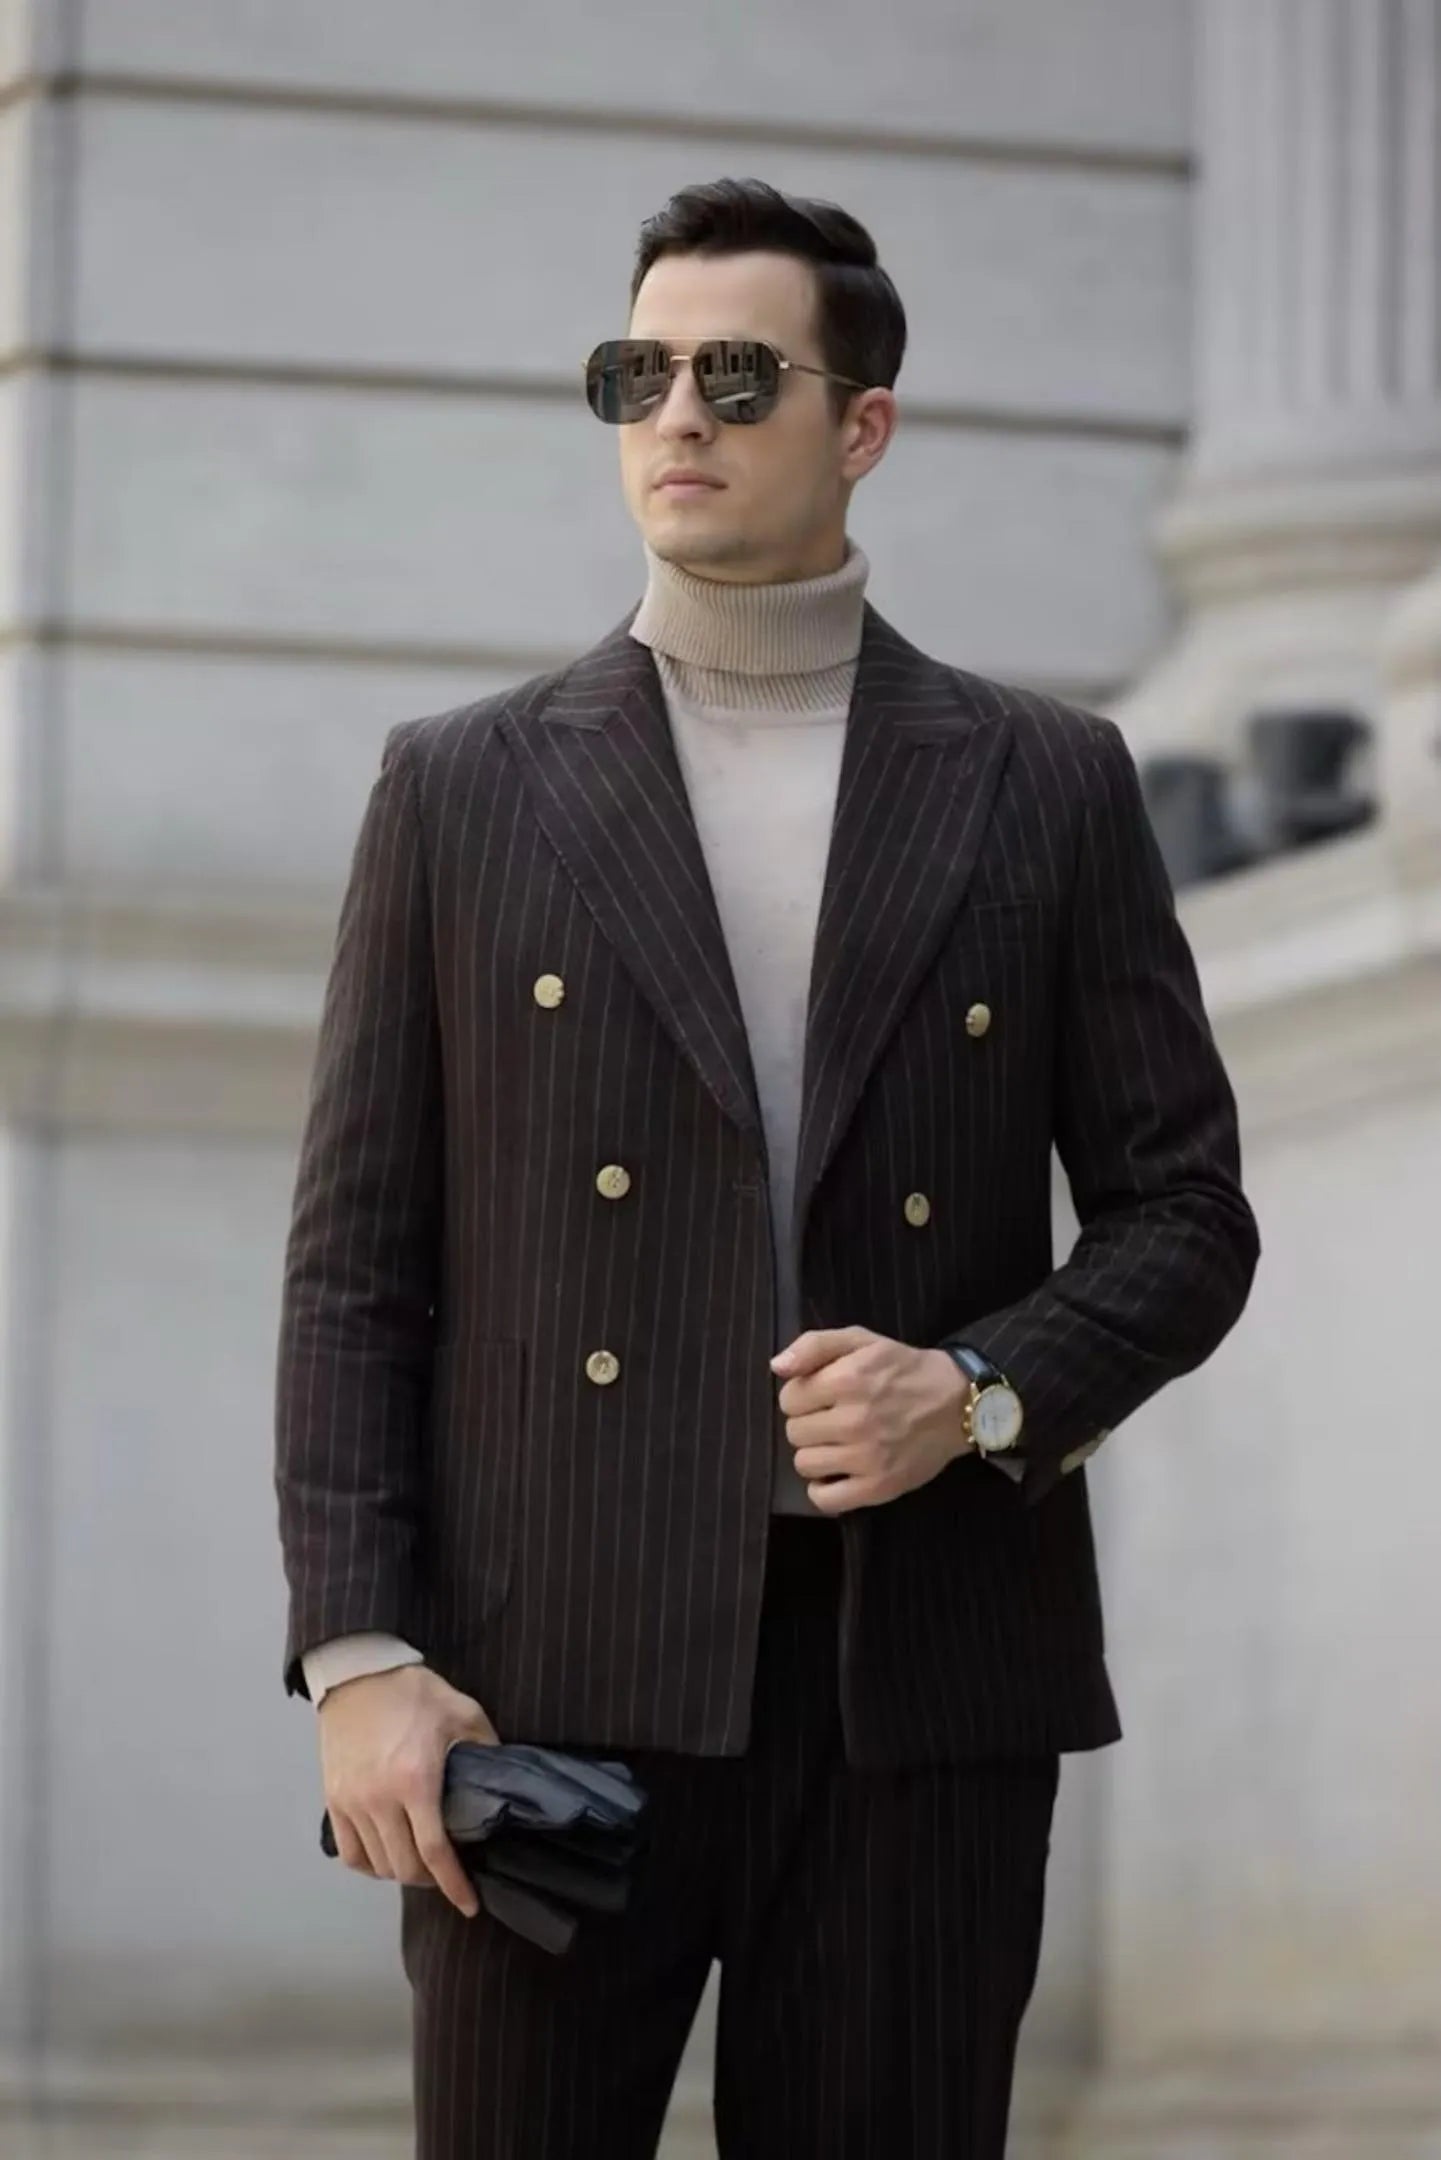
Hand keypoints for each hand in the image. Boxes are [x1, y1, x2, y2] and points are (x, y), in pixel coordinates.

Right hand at [318, 1663, 498, 1916]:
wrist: (359, 1673)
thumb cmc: (413, 1692)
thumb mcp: (463, 1712)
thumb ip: (487, 1749)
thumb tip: (504, 1783)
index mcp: (416, 1781)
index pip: (435, 1853)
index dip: (454, 1885)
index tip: (470, 1904)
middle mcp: (380, 1800)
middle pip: (405, 1867)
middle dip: (431, 1881)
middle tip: (448, 1874)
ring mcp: (352, 1802)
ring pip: (378, 1865)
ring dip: (402, 1873)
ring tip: (420, 1863)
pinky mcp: (333, 1800)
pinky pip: (349, 1853)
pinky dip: (370, 1865)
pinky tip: (386, 1857)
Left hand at [771, 1326, 972, 1515]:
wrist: (956, 1403)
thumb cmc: (903, 1368)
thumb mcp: (861, 1340)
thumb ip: (814, 1345)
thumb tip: (777, 1367)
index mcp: (848, 1379)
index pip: (789, 1398)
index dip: (802, 1395)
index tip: (821, 1395)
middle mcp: (855, 1419)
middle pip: (794, 1432)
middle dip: (808, 1423)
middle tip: (833, 1418)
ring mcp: (867, 1457)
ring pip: (804, 1464)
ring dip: (816, 1453)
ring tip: (838, 1443)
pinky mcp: (878, 1486)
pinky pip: (826, 1499)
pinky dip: (824, 1489)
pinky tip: (837, 1472)